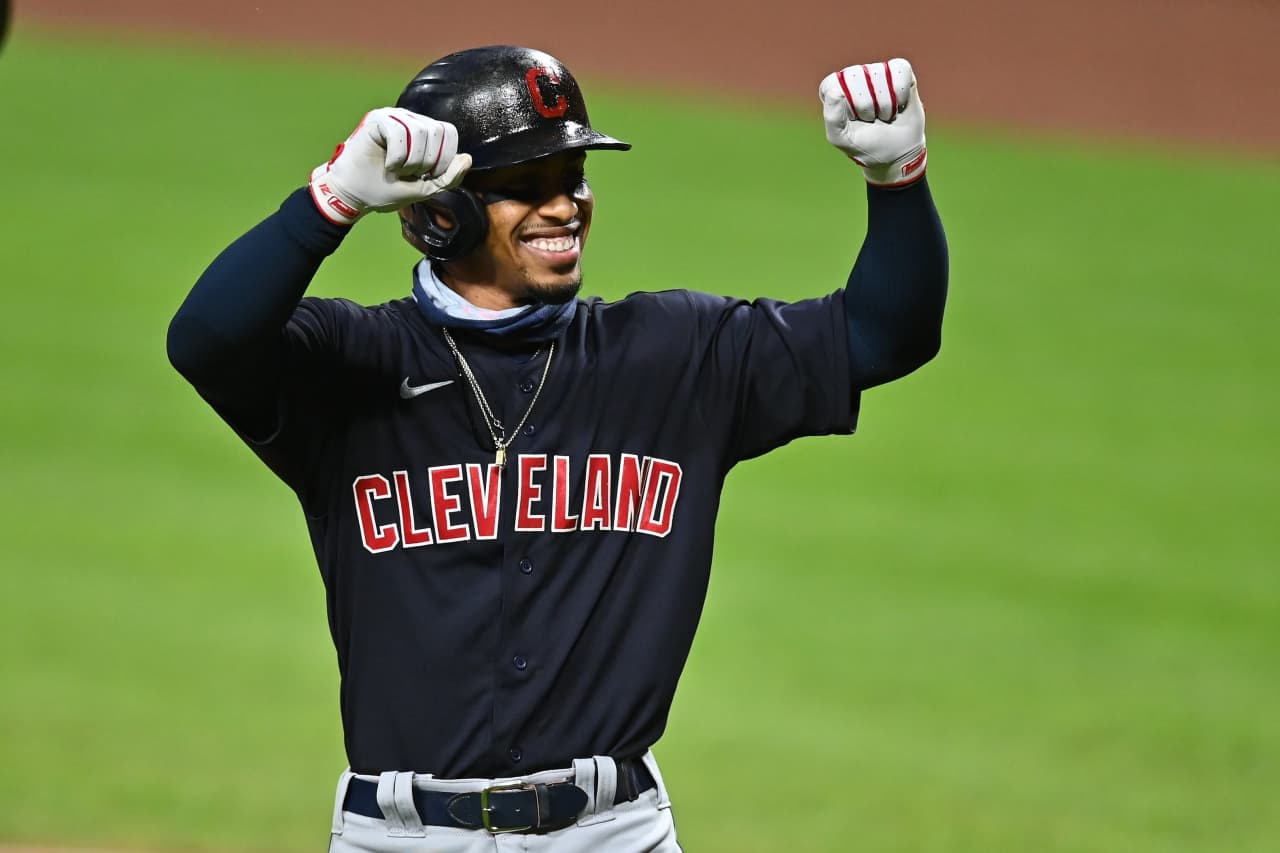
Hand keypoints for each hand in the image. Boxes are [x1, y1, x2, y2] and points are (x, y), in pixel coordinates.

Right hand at [308, 107, 471, 225]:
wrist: (354, 195)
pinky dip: (397, 157)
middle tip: (410, 174)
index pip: (449, 133)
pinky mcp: (377, 119)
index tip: (428, 176)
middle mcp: (410, 120)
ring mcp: (393, 117)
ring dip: (411, 161)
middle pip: (438, 131)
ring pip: (421, 132)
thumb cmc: (385, 189)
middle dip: (429, 161)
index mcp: (424, 133)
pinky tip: (388, 165)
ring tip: (397, 170)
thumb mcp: (424, 189)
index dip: (445, 158)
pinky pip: (400, 133)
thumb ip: (447, 177)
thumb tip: (467, 159)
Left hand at [819, 59, 926, 186]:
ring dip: (886, 103)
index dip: (847, 104)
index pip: (833, 83)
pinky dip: (902, 92)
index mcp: (834, 90)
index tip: (854, 120)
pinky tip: (899, 104)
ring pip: (879, 73)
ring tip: (885, 114)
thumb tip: (835, 91)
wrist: (897, 153)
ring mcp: (876, 71)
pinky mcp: (899, 71)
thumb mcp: (842, 138)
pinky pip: (900, 69)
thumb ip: (832, 117)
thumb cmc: (865, 144)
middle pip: (856, 75)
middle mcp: (853, 76)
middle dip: (867, 105)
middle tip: (871, 118)